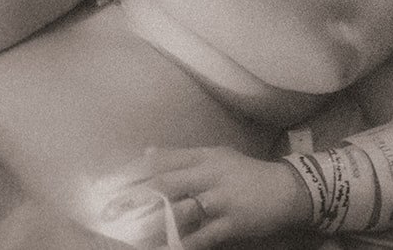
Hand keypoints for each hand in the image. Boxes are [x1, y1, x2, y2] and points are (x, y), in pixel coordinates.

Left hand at [95, 146, 307, 248]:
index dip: (132, 172)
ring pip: (180, 211)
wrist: (287, 190)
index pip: (162, 161)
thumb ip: (182, 155)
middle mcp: (211, 174)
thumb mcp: (217, 156)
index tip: (105, 183)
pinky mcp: (231, 223)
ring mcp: (221, 200)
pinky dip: (179, 246)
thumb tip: (146, 152)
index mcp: (205, 156)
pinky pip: (200, 238)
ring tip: (126, 234)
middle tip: (107, 211)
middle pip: (165, 184)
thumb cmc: (246, 173)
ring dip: (151, 224)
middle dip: (133, 198)